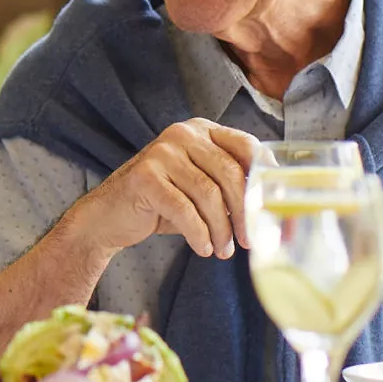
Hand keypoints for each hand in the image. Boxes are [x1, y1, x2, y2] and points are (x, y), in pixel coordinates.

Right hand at [57, 118, 257, 260]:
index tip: (274, 205)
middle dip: (244, 213)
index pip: (245, 145)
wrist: (108, 218)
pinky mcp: (146, 177)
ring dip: (221, 230)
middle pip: (229, 173)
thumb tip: (269, 207)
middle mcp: (182, 134)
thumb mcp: (197, 188)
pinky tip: (203, 249)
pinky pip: (185, 210)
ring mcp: (162, 153)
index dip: (263, 176)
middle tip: (248, 241)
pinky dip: (199, 235)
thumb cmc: (160, 204)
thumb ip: (227, 186)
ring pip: (209, 195)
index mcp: (200, 131)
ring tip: (223, 251)